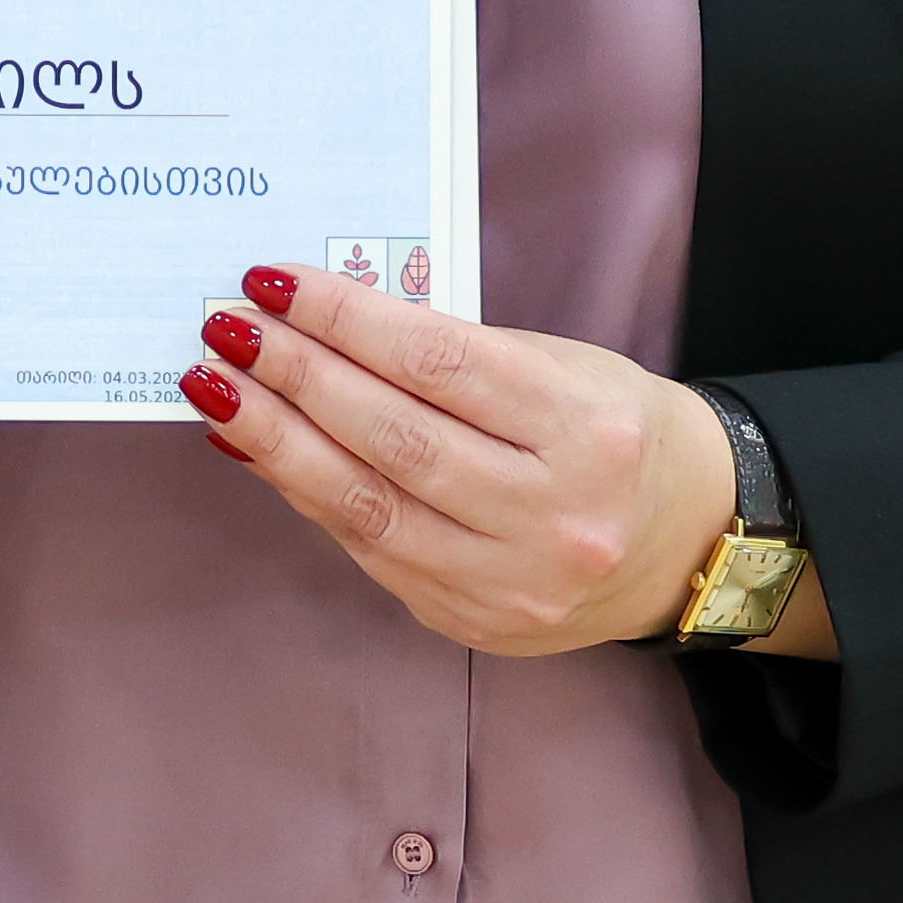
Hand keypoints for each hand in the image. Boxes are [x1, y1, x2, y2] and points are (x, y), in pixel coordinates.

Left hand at [182, 263, 812, 658]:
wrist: (685, 544)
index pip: (440, 363)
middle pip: (395, 437)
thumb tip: (322, 331)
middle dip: (296, 377)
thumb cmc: (609, 431)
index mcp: (586, 428)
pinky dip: (307, 495)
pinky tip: (261, 452)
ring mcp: (512, 581)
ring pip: (368, 506)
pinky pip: (370, 550)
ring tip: (217, 390)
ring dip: (277, 443)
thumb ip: (455, 356)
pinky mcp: (473, 621)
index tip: (274, 281)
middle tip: (226, 330)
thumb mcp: (562, 369)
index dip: (345, 320)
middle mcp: (555, 514)